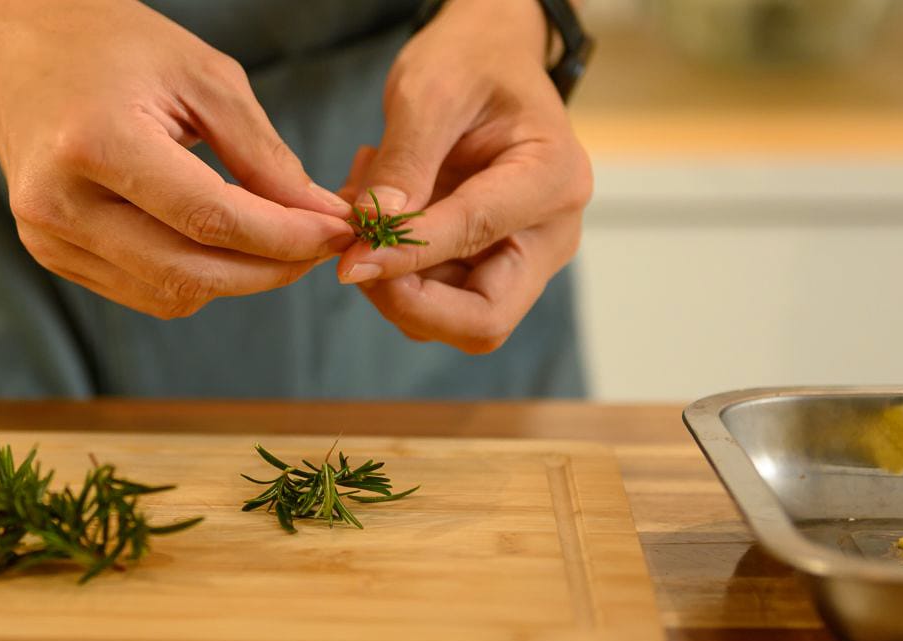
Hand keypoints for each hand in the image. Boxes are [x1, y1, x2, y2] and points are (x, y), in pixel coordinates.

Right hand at [0, 0, 355, 318]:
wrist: (22, 43)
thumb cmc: (116, 47)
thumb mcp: (205, 80)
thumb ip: (266, 156)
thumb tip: (324, 217)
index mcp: (95, 142)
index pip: (211, 220)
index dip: (287, 237)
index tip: (339, 231)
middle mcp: (60, 200)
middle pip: (192, 273)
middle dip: (274, 268)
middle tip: (322, 245)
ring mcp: (49, 235)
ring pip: (173, 294)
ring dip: (242, 278)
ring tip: (281, 241)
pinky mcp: (54, 253)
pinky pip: (148, 292)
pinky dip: (201, 278)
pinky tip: (229, 245)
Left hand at [336, 0, 593, 353]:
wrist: (494, 60)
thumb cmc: (473, 63)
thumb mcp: (431, 92)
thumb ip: (405, 164)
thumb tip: (370, 231)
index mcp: (553, 179)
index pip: (477, 237)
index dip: (407, 255)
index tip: (349, 259)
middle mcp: (552, 233)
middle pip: (485, 319)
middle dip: (408, 301)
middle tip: (354, 254)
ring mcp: (528, 256)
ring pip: (455, 318)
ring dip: (394, 280)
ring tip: (363, 204)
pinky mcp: (498, 265)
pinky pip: (442, 297)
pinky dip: (397, 270)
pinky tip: (380, 213)